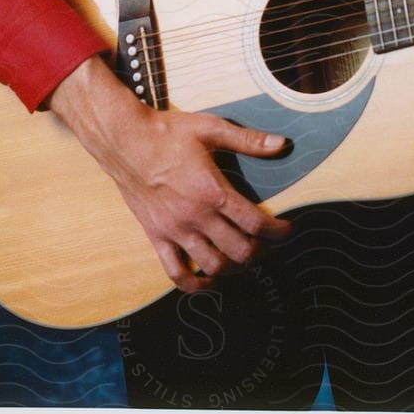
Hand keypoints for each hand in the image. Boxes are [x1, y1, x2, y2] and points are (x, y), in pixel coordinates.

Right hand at [48, 55, 292, 291]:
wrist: (125, 141)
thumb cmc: (169, 132)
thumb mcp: (211, 129)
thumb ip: (248, 140)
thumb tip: (281, 144)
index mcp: (213, 191)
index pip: (256, 223)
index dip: (278, 232)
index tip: (288, 230)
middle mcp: (196, 216)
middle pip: (239, 251)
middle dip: (261, 252)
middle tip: (268, 244)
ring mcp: (175, 230)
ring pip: (213, 266)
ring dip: (234, 268)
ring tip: (243, 257)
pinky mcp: (157, 237)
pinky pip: (176, 273)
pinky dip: (195, 283)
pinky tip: (208, 278)